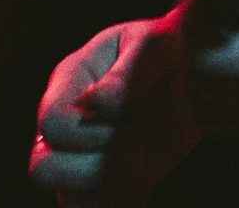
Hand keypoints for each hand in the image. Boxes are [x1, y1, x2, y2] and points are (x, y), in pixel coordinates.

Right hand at [30, 14, 201, 207]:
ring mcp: (81, 153)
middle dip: (94, 167)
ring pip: (67, 197)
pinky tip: (143, 188)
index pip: (53, 124)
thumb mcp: (151, 46)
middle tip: (134, 148)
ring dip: (107, 191)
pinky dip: (119, 204)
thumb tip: (91, 104)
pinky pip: (93, 207)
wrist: (194, 77)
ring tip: (140, 167)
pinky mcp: (104, 179)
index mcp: (69, 81)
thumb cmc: (169, 52)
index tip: (131, 119)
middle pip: (43, 169)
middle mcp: (67, 122)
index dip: (90, 132)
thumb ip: (124, 75)